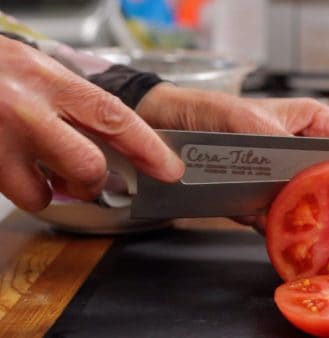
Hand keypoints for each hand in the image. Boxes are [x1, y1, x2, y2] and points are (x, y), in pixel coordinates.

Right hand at [0, 36, 183, 211]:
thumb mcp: (36, 70)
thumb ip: (73, 102)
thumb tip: (114, 139)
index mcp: (49, 80)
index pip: (114, 117)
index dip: (148, 147)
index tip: (170, 169)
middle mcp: (25, 109)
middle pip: (87, 167)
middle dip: (94, 183)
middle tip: (91, 181)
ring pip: (46, 195)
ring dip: (51, 193)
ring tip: (40, 171)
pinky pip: (16, 197)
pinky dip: (25, 192)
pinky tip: (16, 170)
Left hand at [136, 83, 328, 231]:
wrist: (166, 131)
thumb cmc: (209, 111)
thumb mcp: (242, 115)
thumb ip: (270, 138)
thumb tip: (293, 170)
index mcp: (312, 123)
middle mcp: (303, 153)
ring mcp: (284, 181)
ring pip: (314, 206)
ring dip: (322, 225)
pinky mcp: (263, 202)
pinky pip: (283, 221)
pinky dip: (287, 234)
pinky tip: (294, 246)